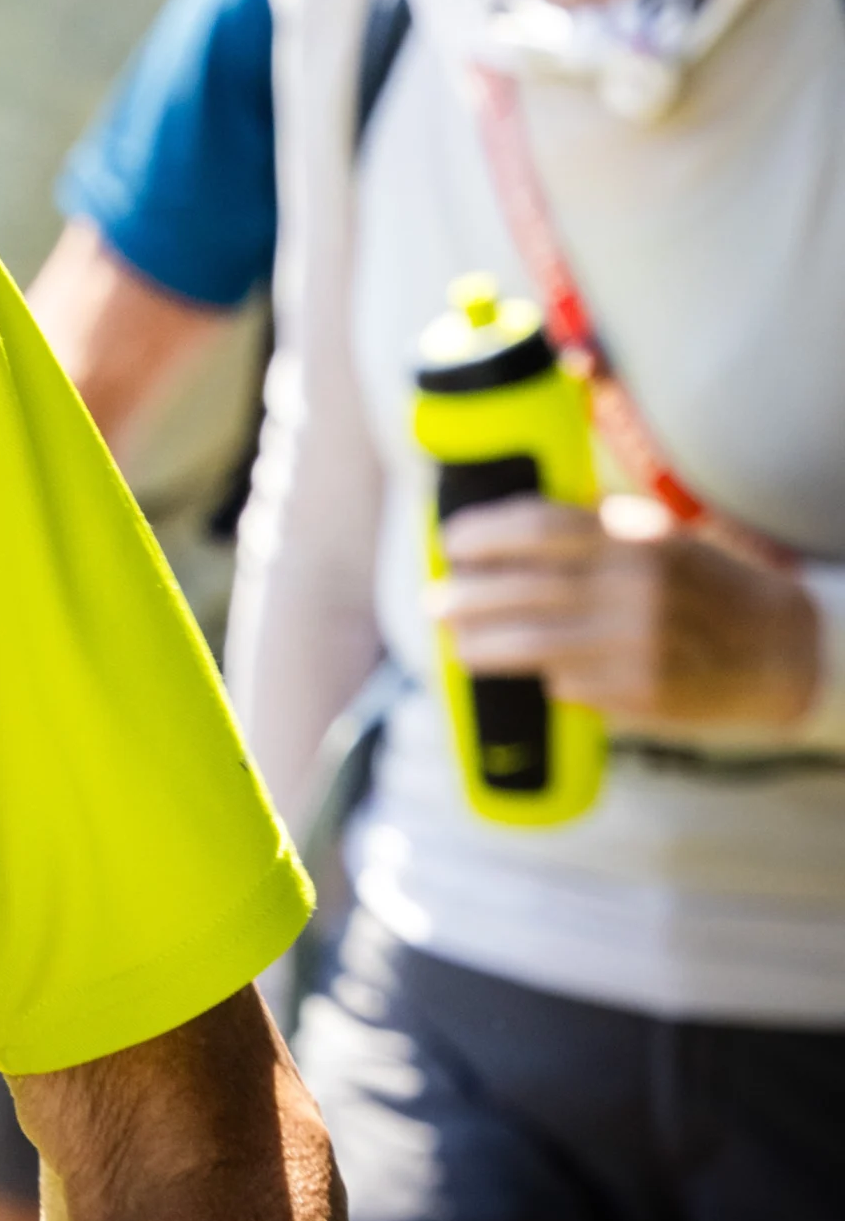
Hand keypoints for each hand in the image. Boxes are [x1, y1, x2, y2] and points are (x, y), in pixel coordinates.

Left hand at [435, 495, 822, 731]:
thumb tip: (498, 530)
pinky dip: (544, 676)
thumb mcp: (657, 538)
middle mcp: (631, 588)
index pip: (533, 528)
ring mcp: (634, 645)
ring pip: (526, 645)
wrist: (784, 651)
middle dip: (463, 596)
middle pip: (517, 590)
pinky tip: (532, 673)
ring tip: (458, 642)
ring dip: (479, 644)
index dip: (480, 534)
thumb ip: (589, 531)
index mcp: (633, 538)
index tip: (450, 542)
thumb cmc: (704, 586)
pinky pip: (565, 683)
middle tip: (436, 600)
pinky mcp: (638, 693)